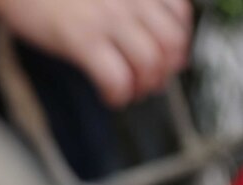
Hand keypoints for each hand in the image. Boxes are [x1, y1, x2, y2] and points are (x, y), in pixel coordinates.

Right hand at [0, 0, 191, 106]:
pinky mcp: (82, 40)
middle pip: (170, 44)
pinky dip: (118, 95)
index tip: (167, 62)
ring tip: (128, 93)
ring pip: (149, 64)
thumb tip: (141, 34)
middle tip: (148, 85)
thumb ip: (123, 3)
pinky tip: (109, 97)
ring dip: (143, 87)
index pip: (179, 15)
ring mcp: (108, 20)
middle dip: (164, 72)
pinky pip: (116, 78)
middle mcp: (129, 0)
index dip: (179, 44)